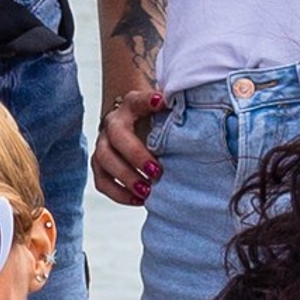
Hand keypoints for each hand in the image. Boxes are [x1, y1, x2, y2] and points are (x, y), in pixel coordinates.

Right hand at [94, 83, 165, 204]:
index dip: (147, 100)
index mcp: (132, 105)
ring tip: (147, 191)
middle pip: (117, 136)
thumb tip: (199, 121)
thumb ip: (177, 114)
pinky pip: (102, 181)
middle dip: (135, 155)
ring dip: (125, 177)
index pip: (137, 100)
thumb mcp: (167, 112)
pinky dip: (119, 193)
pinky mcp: (100, 164)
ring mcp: (103, 143)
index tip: (162, 102)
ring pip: (103, 159)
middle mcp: (113, 122)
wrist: (135, 123)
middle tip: (156, 171)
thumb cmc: (156, 119)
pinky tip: (138, 199)